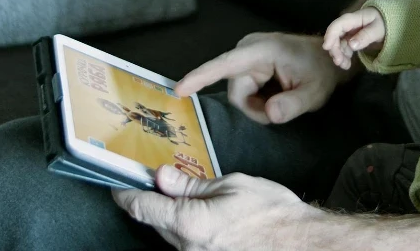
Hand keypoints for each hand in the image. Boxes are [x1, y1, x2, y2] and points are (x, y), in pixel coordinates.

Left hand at [114, 165, 318, 250]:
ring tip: (189, 197)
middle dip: (152, 200)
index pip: (142, 208)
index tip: (119, 181)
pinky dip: (187, 228)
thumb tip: (162, 176)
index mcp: (189, 223)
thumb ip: (192, 185)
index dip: (126, 192)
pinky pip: (187, 244)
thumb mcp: (232, 185)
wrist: (301, 245)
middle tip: (160, 180)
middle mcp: (187, 248)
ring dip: (171, 215)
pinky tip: (203, 216)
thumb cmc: (271, 213)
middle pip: (154, 222)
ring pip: (170, 234)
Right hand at [175, 32, 350, 124]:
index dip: (200, 78)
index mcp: (261, 51)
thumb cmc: (322, 70)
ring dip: (258, 105)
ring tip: (283, 98)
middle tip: (283, 109)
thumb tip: (270, 114)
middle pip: (236, 92)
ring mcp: (245, 57)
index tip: (177, 89)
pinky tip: (276, 92)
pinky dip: (259, 99)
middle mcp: (247, 50)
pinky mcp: (246, 64)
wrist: (327, 58)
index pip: (224, 66)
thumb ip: (293, 104)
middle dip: (256, 108)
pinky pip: (244, 91)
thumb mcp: (314, 92)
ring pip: (239, 95)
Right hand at [322, 8, 385, 69]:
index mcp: (353, 19)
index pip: (337, 26)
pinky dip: (344, 56)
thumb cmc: (383, 23)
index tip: (326, 48)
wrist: (387, 22)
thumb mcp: (377, 29)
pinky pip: (344, 48)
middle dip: (335, 49)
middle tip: (338, 62)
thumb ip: (365, 36)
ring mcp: (348, 32)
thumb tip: (351, 45)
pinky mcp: (350, 39)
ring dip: (339, 55)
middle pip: (335, 36)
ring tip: (344, 66)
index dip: (330, 35)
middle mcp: (347, 25)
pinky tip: (347, 65)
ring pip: (338, 44)